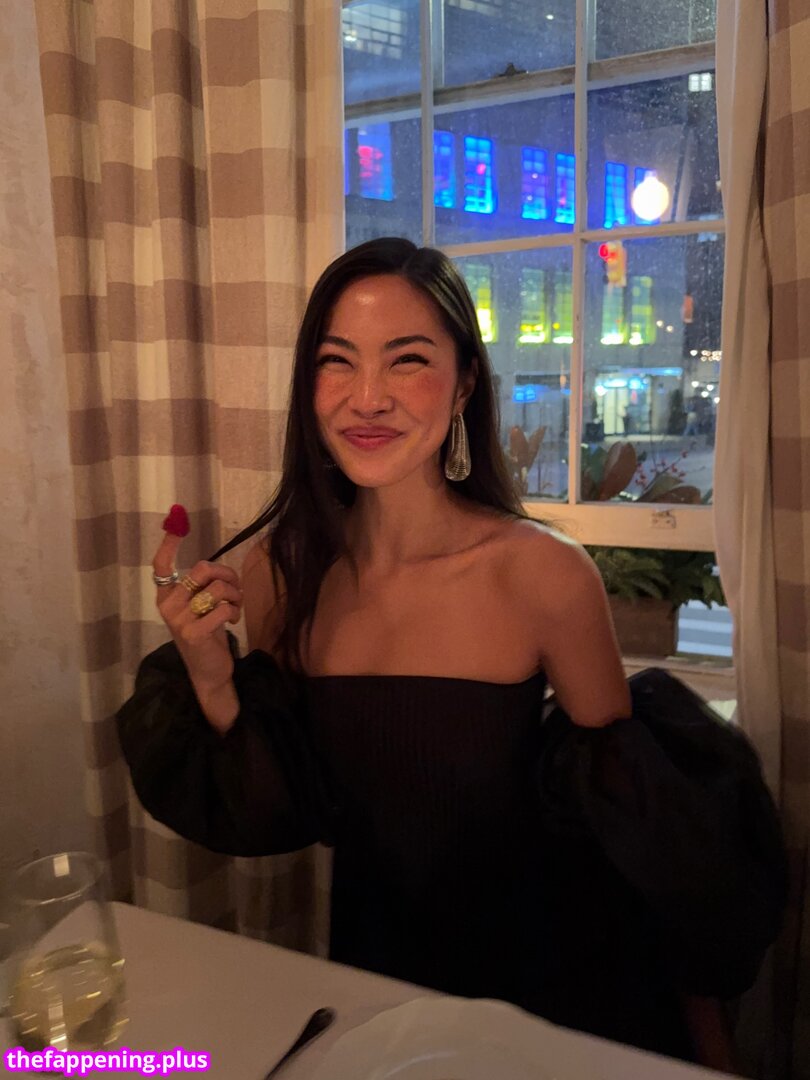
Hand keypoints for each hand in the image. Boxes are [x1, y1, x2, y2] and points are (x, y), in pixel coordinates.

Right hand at [152, 523, 242, 725]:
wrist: (209, 671)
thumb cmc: (207, 633)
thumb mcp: (200, 606)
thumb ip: (201, 586)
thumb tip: (213, 566)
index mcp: (166, 595)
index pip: (161, 564)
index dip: (169, 543)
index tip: (176, 522)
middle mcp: (167, 605)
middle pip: (203, 569)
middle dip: (228, 575)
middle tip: (234, 590)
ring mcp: (178, 620)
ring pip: (218, 588)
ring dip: (235, 596)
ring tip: (234, 608)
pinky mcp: (193, 633)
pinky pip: (223, 608)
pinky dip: (234, 612)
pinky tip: (232, 621)